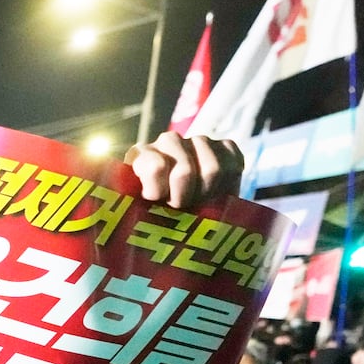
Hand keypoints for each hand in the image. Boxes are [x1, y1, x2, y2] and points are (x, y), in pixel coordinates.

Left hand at [123, 131, 243, 208]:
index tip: (157, 203)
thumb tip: (130, 222)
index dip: (158, 190)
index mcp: (141, 155)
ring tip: (197, 204)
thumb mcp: (138, 214)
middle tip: (181, 209)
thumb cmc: (155, 217)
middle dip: (185, 198)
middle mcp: (168, 142)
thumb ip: (133, 209)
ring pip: (212, 168)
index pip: (154, 166)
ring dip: (207, 194)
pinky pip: (232, 164)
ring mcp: (198, 141)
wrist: (184, 215)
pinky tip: (215, 194)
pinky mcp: (225, 146)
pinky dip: (227, 186)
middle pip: (184, 171)